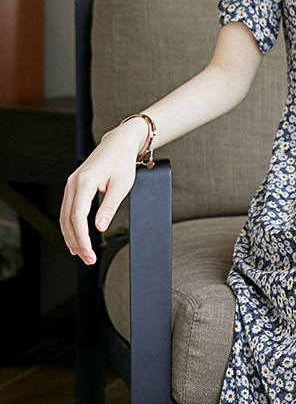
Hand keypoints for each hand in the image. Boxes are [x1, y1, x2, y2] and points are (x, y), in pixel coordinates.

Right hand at [59, 125, 141, 264]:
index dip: (82, 237)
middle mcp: (73, 183)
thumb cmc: (122, 162)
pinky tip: (75, 237)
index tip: (89, 252)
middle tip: (87, 259)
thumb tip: (99, 227)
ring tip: (81, 253)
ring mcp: (71, 184)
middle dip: (76, 241)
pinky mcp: (74, 186)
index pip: (77, 216)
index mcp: (85, 182)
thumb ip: (109, 207)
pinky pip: (68, 209)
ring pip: (65, 216)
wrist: (118, 144)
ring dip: (71, 236)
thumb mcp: (121, 186)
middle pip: (67, 219)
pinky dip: (70, 225)